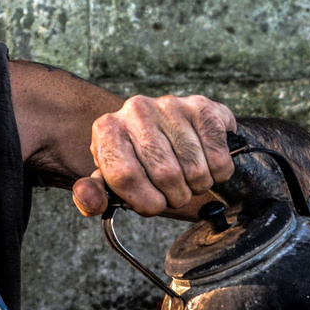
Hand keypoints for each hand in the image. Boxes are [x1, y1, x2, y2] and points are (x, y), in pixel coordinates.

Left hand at [72, 94, 236, 216]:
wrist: (161, 131)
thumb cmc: (133, 161)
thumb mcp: (108, 180)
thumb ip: (91, 196)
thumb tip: (89, 200)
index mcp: (107, 129)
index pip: (126, 176)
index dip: (144, 201)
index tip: (152, 204)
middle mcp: (137, 110)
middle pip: (166, 174)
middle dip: (174, 196)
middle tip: (173, 192)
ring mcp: (171, 105)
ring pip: (195, 168)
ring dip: (197, 186)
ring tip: (188, 178)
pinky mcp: (202, 107)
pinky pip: (220, 156)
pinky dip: (219, 172)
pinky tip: (207, 164)